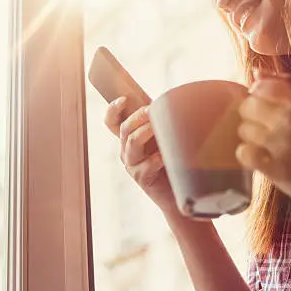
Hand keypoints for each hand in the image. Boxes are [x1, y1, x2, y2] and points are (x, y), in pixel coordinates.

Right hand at [104, 97, 178, 213]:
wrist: (178, 191)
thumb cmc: (172, 160)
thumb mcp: (163, 137)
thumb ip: (160, 121)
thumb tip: (169, 100)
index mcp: (129, 138)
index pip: (111, 122)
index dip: (112, 109)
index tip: (123, 99)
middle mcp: (126, 150)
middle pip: (124, 128)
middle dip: (138, 116)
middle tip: (152, 109)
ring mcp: (132, 164)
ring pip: (132, 142)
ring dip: (146, 131)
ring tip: (159, 128)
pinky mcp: (141, 178)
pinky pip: (146, 165)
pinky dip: (156, 158)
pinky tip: (166, 156)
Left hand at [236, 73, 290, 206]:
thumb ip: (286, 84)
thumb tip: (255, 73)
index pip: (260, 87)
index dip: (258, 97)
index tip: (266, 108)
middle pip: (248, 106)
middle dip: (251, 116)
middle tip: (263, 126)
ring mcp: (282, 143)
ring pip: (244, 129)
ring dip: (251, 137)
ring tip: (265, 143)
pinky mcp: (275, 167)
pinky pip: (244, 152)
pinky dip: (247, 155)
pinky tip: (259, 156)